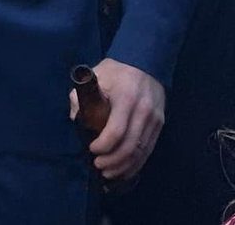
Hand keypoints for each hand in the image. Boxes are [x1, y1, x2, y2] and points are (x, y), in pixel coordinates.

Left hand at [68, 58, 163, 180]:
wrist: (145, 61)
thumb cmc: (116, 71)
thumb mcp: (95, 76)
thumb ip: (80, 96)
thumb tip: (74, 118)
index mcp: (126, 98)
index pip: (116, 130)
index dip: (103, 146)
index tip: (91, 149)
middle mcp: (143, 111)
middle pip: (130, 146)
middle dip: (112, 161)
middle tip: (98, 165)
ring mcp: (154, 119)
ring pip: (141, 152)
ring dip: (124, 166)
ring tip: (108, 172)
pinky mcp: (160, 124)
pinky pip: (149, 149)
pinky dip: (136, 163)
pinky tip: (124, 169)